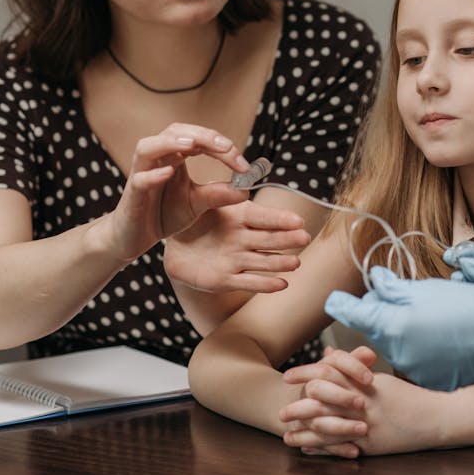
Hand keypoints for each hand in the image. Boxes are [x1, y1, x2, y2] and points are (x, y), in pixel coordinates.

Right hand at [92, 124, 308, 284]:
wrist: (134, 238)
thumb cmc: (163, 213)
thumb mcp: (197, 204)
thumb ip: (219, 194)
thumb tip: (247, 188)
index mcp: (174, 157)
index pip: (199, 139)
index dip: (221, 146)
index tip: (244, 165)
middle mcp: (156, 159)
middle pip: (175, 132)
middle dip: (202, 136)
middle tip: (226, 147)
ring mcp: (141, 174)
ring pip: (149, 146)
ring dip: (171, 143)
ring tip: (193, 145)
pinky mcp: (131, 193)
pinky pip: (139, 178)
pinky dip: (153, 174)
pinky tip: (169, 173)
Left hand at [163, 198, 309, 292]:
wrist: (168, 245)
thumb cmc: (187, 217)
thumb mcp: (197, 201)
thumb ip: (217, 195)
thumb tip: (241, 189)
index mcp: (238, 216)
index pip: (262, 217)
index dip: (280, 219)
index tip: (298, 220)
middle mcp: (242, 239)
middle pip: (267, 240)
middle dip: (286, 239)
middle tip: (304, 238)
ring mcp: (235, 260)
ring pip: (262, 261)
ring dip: (279, 263)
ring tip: (296, 263)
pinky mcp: (224, 280)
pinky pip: (247, 282)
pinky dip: (264, 284)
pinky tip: (282, 284)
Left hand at [282, 348, 450, 456]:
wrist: (437, 418)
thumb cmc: (411, 397)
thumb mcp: (382, 379)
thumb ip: (354, 369)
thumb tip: (328, 355)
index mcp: (365, 382)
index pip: (329, 373)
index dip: (306, 374)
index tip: (287, 376)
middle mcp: (363, 401)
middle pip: (323, 400)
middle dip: (298, 405)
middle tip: (281, 410)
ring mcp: (366, 423)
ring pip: (327, 426)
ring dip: (305, 431)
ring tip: (287, 433)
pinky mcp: (371, 443)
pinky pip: (340, 445)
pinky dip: (322, 447)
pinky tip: (308, 449)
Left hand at [325, 267, 473, 391]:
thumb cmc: (468, 305)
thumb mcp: (427, 290)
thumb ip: (393, 288)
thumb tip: (375, 281)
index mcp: (392, 326)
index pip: (351, 314)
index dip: (343, 303)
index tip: (337, 299)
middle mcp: (397, 353)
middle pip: (375, 330)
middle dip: (382, 315)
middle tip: (402, 299)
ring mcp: (413, 370)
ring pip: (394, 346)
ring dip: (402, 333)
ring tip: (428, 319)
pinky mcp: (429, 379)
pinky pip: (414, 361)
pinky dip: (420, 349)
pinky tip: (440, 338)